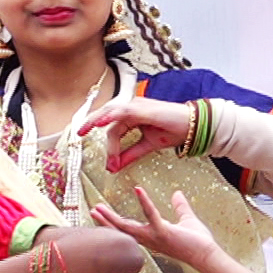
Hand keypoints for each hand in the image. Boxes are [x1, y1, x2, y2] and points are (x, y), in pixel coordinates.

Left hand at [77, 98, 194, 173]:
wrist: (193, 128)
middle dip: (91, 123)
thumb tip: (114, 167)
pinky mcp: (144, 108)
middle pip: (106, 114)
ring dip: (97, 121)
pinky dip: (111, 116)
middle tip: (79, 134)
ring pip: (112, 113)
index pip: (113, 127)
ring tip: (85, 130)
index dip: (109, 145)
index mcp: (133, 115)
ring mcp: (138, 105)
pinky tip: (101, 123)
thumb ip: (130, 154)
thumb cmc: (174, 132)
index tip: (110, 165)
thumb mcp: (147, 146)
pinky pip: (123, 111)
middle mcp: (133, 107)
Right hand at [91, 187, 219, 268]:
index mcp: (151, 236)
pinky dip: (144, 201)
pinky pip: (150, 214)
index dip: (115, 223)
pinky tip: (138, 189)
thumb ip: (180, 206)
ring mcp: (153, 236)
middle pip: (121, 230)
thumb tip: (177, 193)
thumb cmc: (198, 241)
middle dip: (105, 221)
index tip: (103, 215)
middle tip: (92, 211)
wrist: (206, 255)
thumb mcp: (186, 219)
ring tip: (98, 208)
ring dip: (111, 217)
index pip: (128, 229)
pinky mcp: (163, 232)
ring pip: (127, 226)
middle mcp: (148, 238)